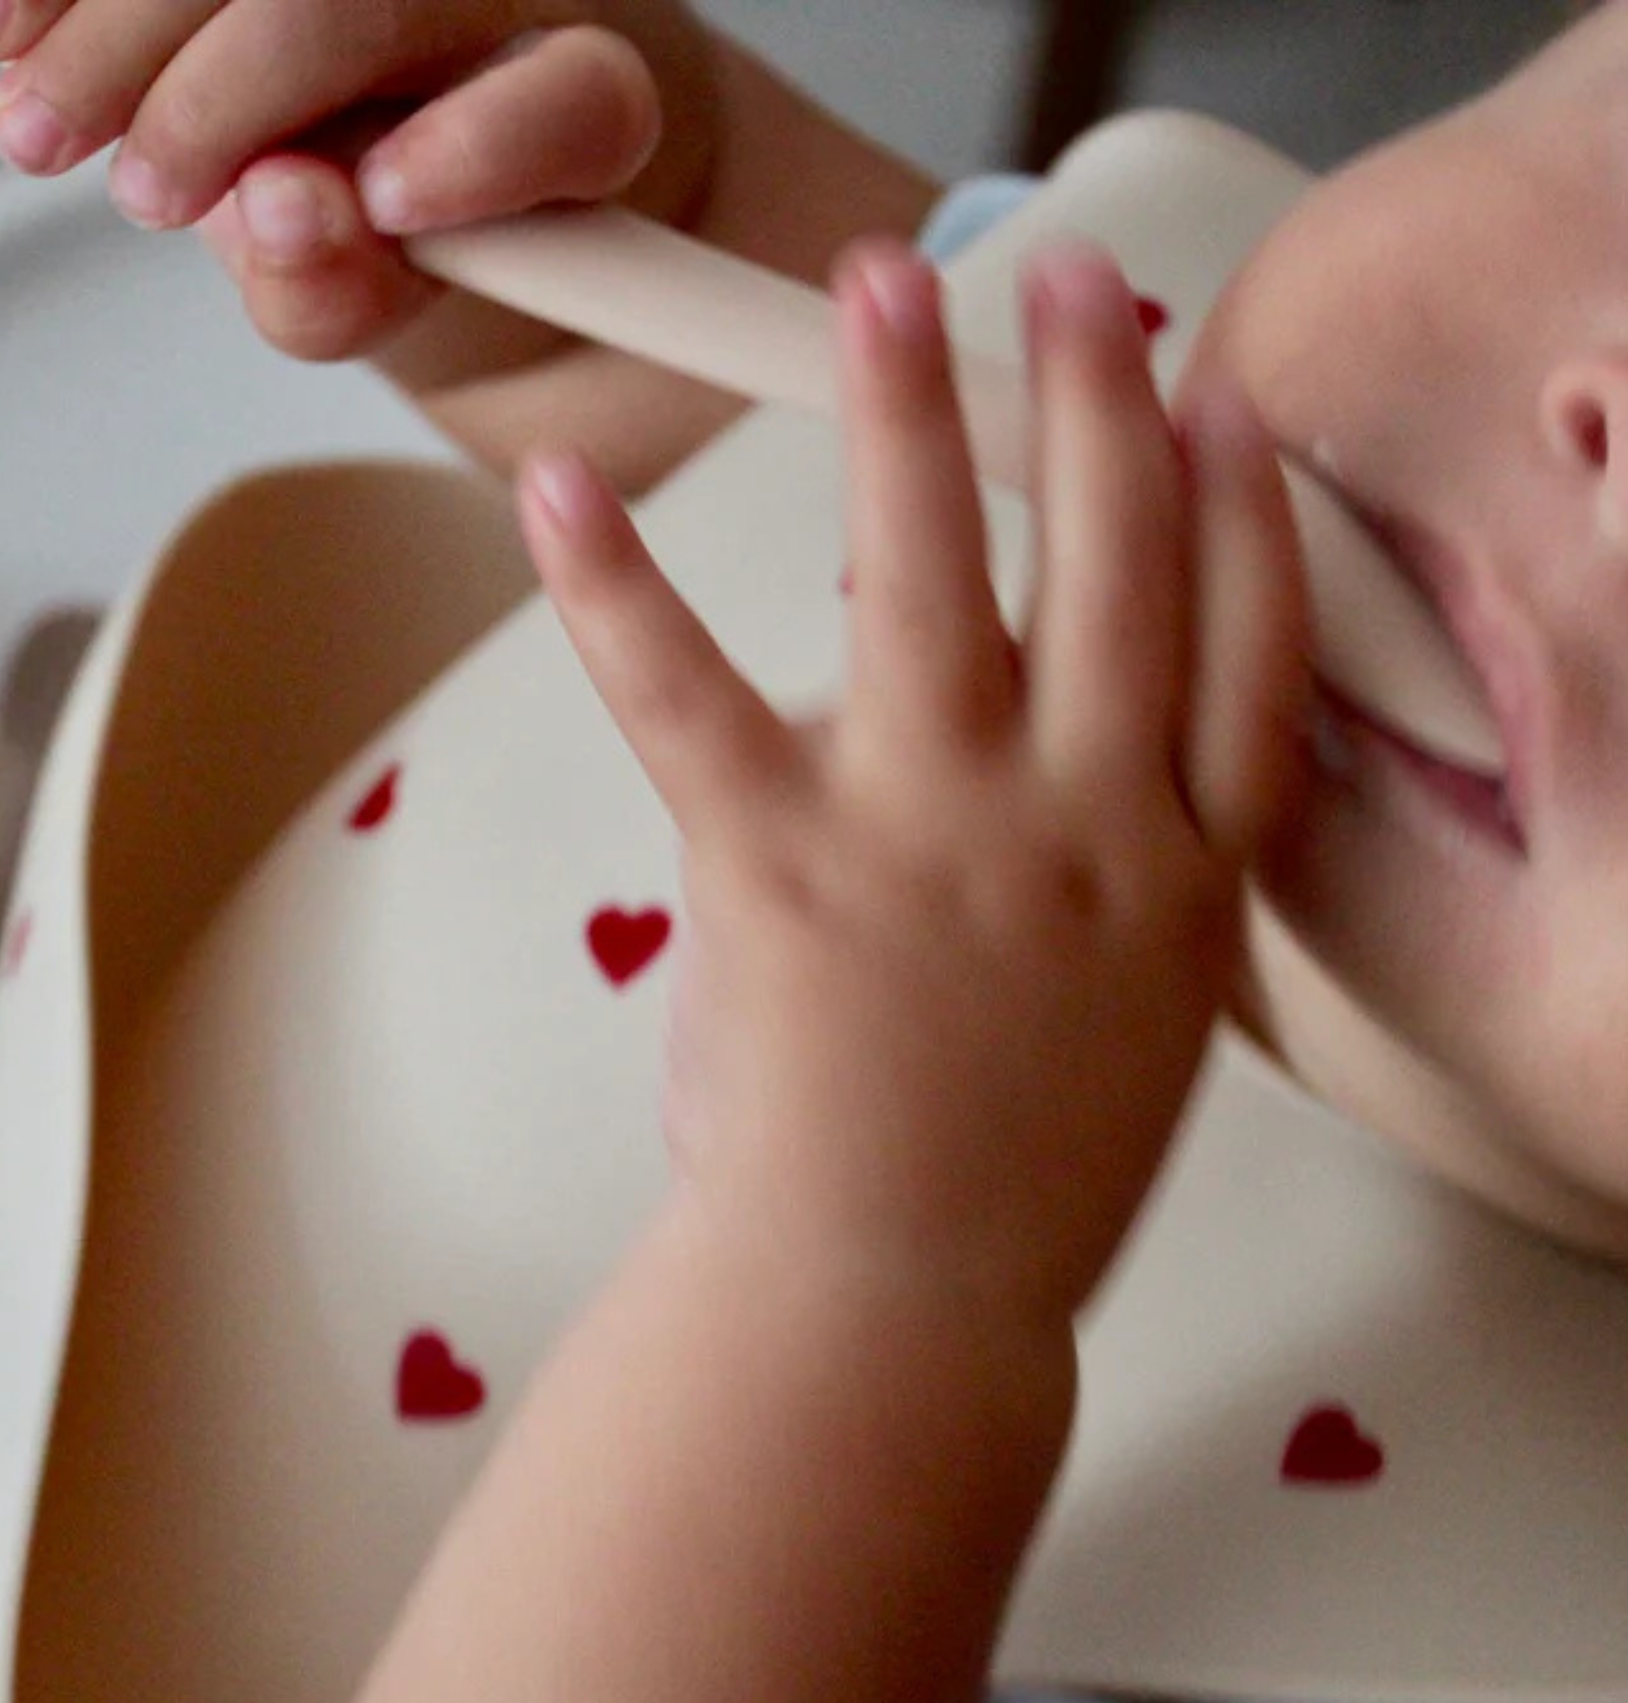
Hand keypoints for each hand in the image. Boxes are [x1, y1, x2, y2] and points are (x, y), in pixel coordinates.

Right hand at [0, 0, 718, 362]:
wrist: (428, 127)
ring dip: (104, 19)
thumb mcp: (395, 306)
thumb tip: (281, 209)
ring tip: (21, 119)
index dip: (483, 148)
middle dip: (212, 86)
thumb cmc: (438, 236)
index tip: (385, 201)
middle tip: (134, 193)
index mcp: (583, 102)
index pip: (570, 105)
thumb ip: (350, 288)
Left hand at [519, 238, 1309, 1326]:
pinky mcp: (780, 861)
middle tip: (1066, 287)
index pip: (1249, 657)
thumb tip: (1030, 784)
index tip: (1227, 418)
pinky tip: (562, 495)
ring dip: (910, 414)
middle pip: (1117, 570)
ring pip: (934, 578)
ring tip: (883, 286)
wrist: (894, 1307)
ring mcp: (932, 832)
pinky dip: (613, 587)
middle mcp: (1079, 826)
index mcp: (1179, 878)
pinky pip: (686, 695)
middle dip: (1098, 402)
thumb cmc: (1005, 1187)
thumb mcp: (1129, 1032)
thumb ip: (1118, 890)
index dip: (1246, 521)